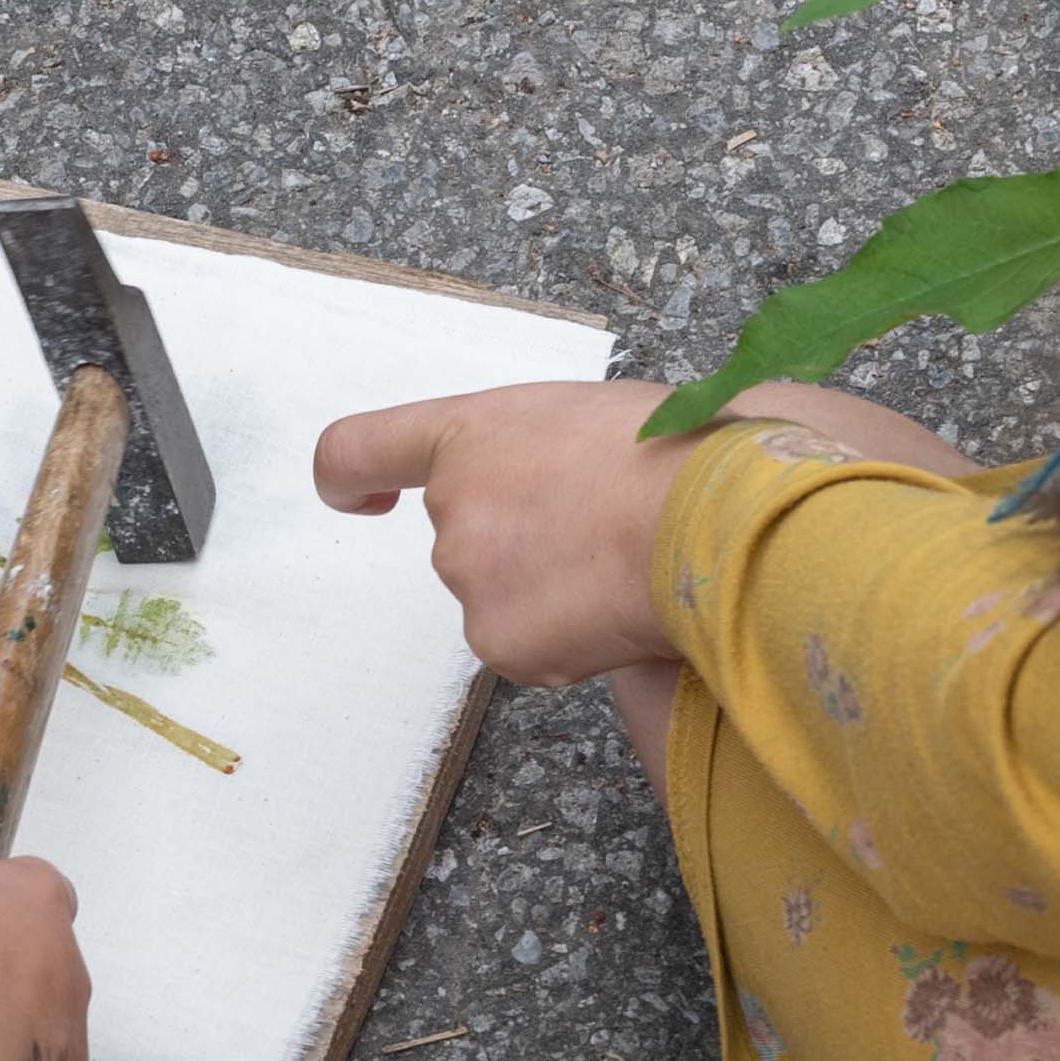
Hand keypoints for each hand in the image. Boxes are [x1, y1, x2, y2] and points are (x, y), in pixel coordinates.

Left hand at [316, 376, 703, 685]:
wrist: (708, 520)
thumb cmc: (674, 450)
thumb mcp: (592, 414)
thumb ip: (539, 449)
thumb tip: (561, 486)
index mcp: (467, 435)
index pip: (356, 451)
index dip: (350, 480)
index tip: (362, 498)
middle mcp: (452, 511)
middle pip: (464, 536)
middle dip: (519, 540)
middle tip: (598, 531)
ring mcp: (471, 585)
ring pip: (500, 595)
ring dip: (548, 588)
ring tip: (624, 565)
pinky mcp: (502, 646)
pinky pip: (529, 646)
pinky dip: (571, 637)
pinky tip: (620, 610)